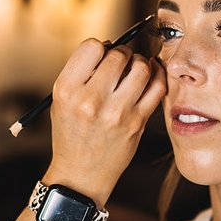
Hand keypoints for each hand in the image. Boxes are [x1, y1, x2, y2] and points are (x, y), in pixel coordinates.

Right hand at [42, 40, 166, 205]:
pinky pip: (157, 87)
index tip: (101, 56)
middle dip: (123, 53)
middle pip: (118, 54)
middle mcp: (89, 100)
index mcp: (66, 90)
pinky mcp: (136, 123)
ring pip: (141, 68)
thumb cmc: (71, 133)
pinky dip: (158, 75)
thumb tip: (111, 46)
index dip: (100, 47)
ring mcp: (115, 113)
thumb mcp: (62, 101)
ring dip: (141, 63)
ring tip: (135, 69)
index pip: (91, 47)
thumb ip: (81, 73)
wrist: (80, 173)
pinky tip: (152, 75)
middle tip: (122, 62)